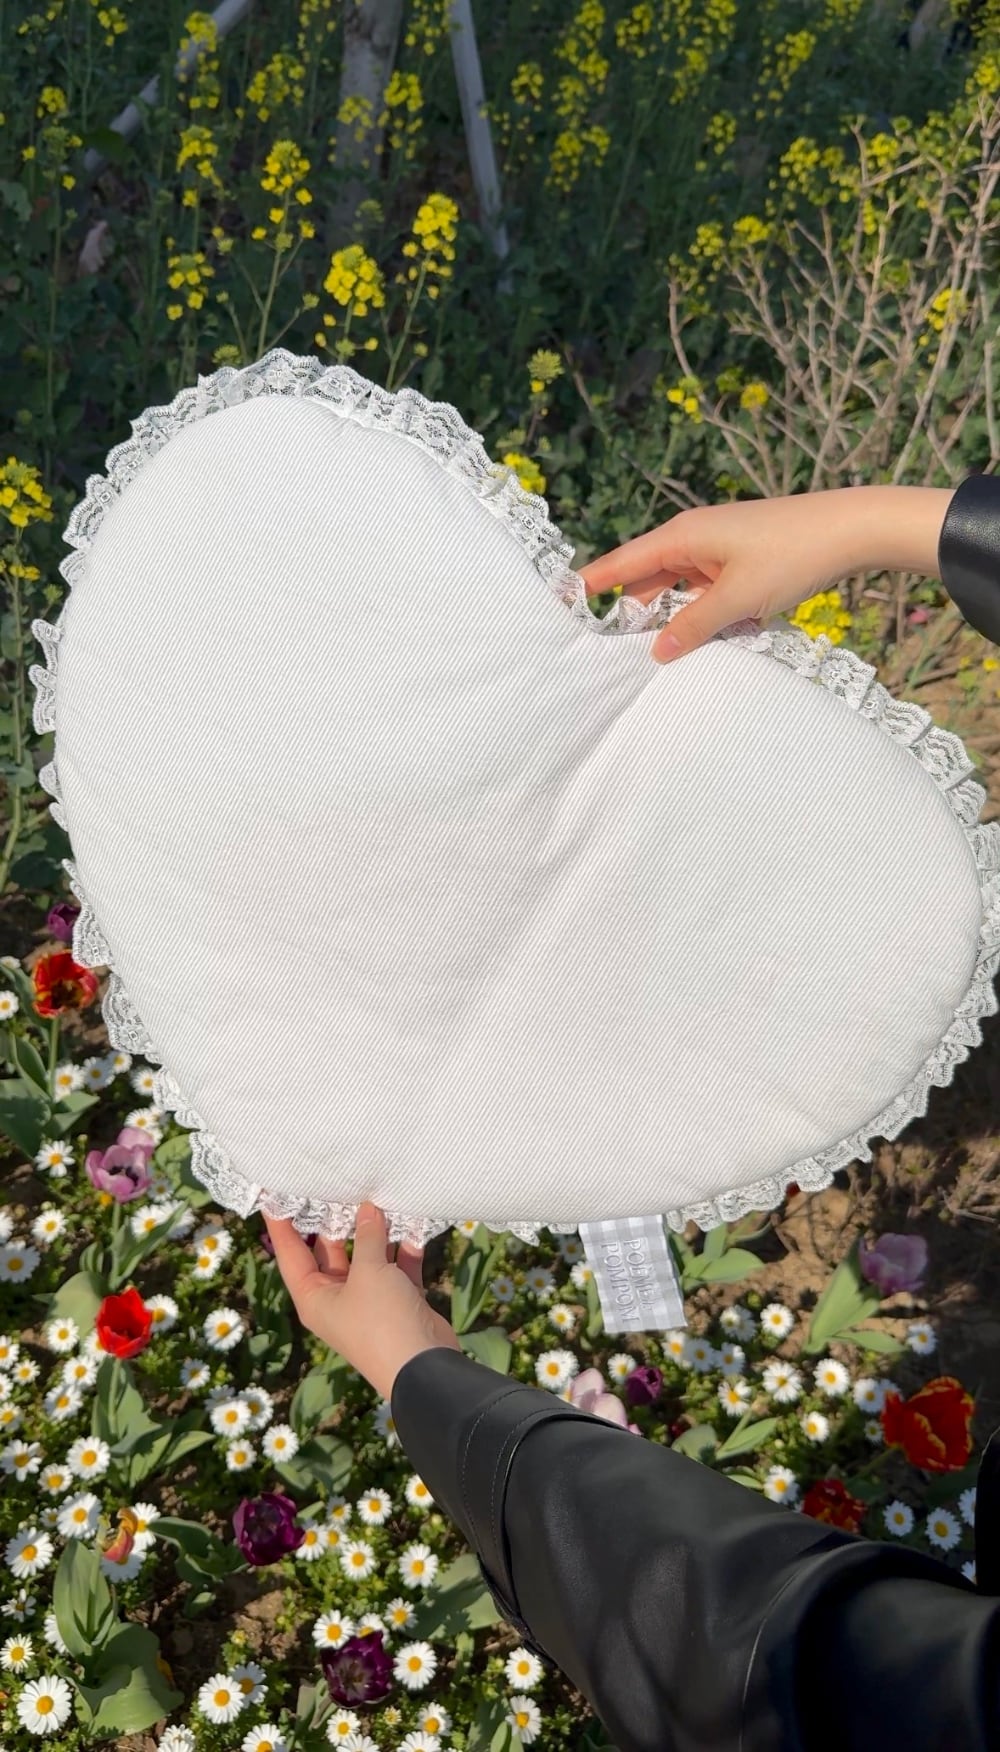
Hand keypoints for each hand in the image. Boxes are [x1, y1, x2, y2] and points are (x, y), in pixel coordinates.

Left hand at [264, 1202, 462, 1401]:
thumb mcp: (370, 1273)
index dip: (281, 1224)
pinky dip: (404, 1248)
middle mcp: (336, 1298)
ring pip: (367, 1257)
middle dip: (334, 1220)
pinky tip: (413, 1222)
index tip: (274, 1194)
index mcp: (314, 1297)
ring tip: (375, 1193)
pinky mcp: (398, 1302)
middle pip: (329, 1251)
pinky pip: (396, 1268)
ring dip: (375, 1231)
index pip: (290, 1253)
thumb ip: (368, 1236)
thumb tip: (367, 1209)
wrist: (424, 1367)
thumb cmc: (381, 1320)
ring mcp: (368, 1301)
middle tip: (332, 1183)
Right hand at [576, 487, 906, 663]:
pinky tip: (706, 640)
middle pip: (647, 581)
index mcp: (682, 536)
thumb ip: (693, 627)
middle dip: (632, 613)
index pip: (622, 564)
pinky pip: (704, 594)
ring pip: (678, 591)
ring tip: (655, 654)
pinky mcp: (738, 563)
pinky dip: (701, 615)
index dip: (591, 584)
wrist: (850, 529)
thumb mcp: (738, 599)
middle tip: (607, 650)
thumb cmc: (792, 554)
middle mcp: (693, 539)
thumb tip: (656, 652)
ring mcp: (716, 552)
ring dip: (673, 620)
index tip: (558, 602)